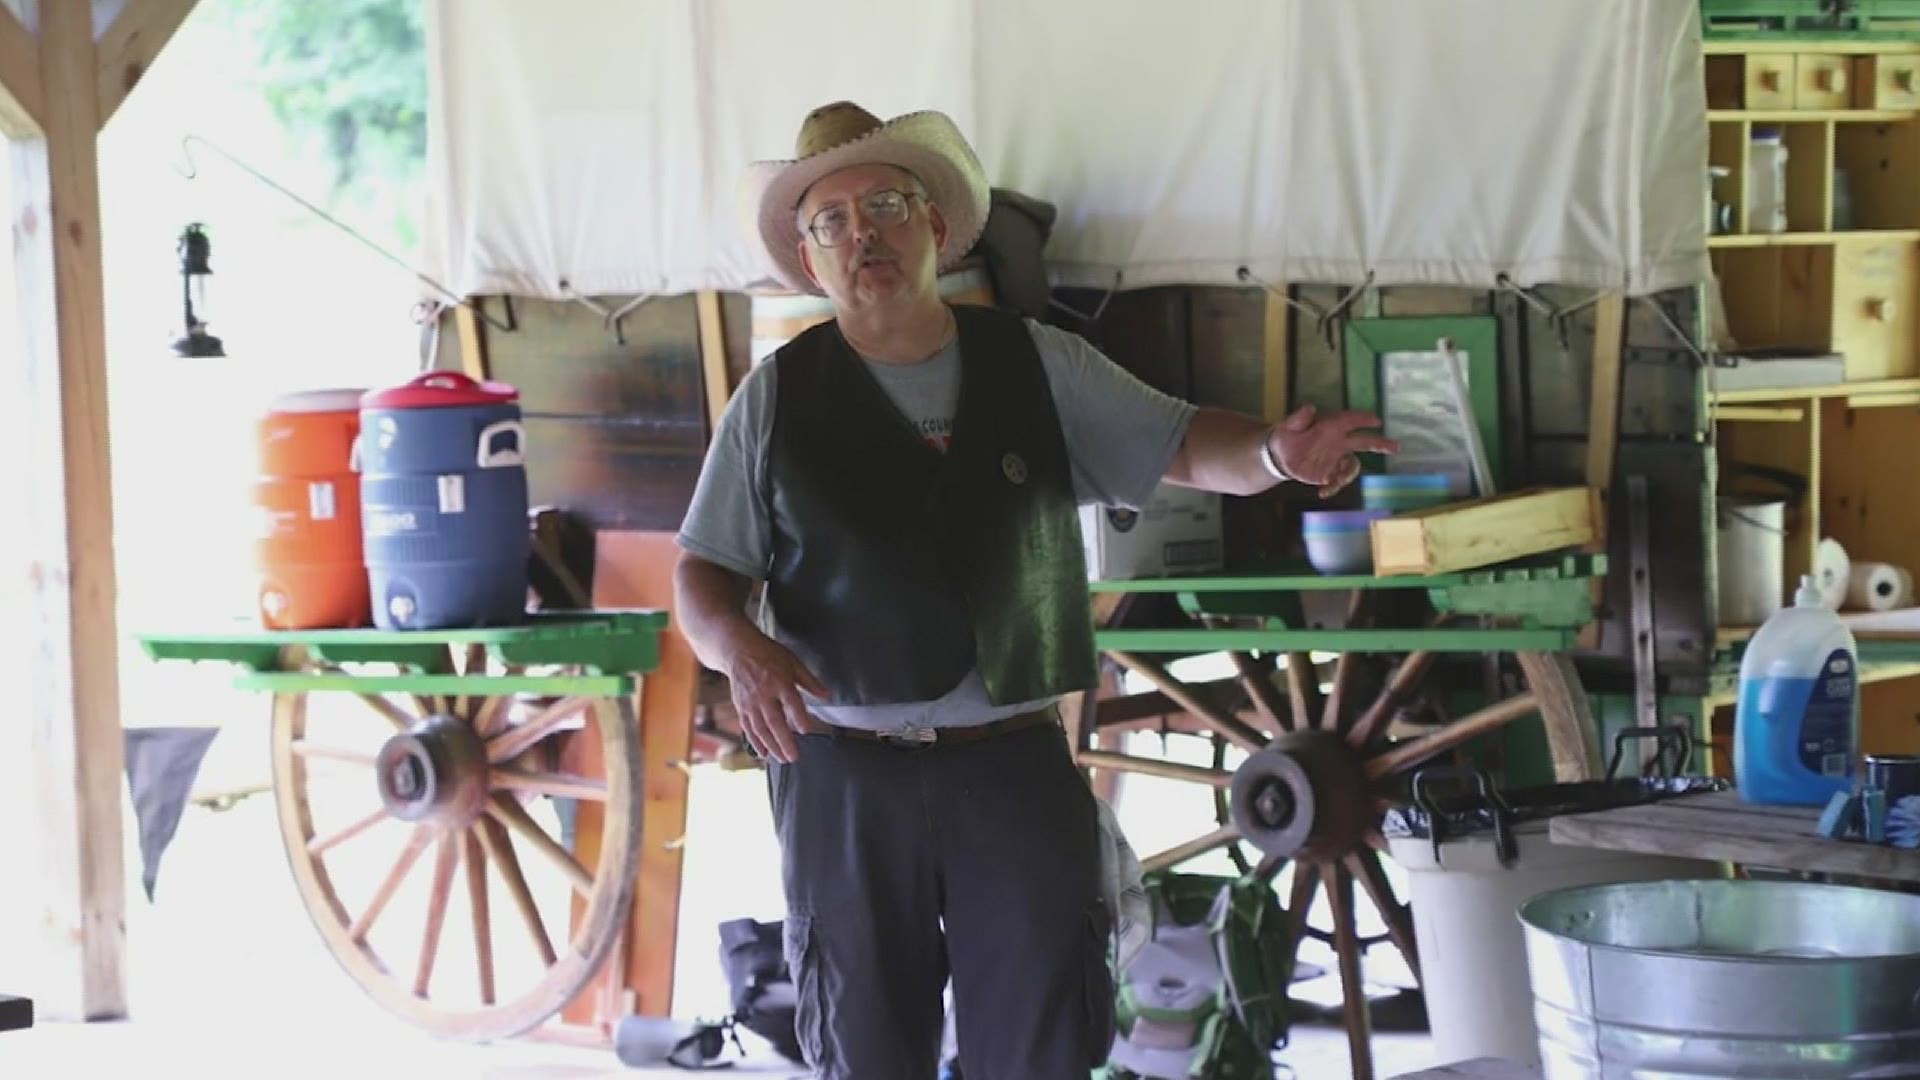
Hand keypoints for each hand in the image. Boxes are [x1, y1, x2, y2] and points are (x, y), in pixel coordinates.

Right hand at [725, 631, 829, 763]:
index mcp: (779, 681)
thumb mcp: (793, 662)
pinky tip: (763, 753)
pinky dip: (755, 742)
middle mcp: (763, 693)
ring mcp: (750, 702)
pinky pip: (748, 727)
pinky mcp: (741, 707)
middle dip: (783, 740)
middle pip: (774, 720)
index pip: (790, 701)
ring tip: (782, 759)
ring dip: (771, 745)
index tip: (806, 730)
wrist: (738, 649)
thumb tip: (826, 695)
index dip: (798, 716)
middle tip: (793, 756)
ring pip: (760, 728)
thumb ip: (809, 681)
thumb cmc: (768, 655)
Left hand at [1271, 404, 1397, 497]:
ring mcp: (1336, 458)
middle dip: (1380, 443)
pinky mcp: (1330, 473)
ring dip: (1348, 474)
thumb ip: (1299, 418)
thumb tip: (1310, 407)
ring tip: (1334, 481)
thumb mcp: (1288, 426)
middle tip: (1396, 447)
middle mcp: (1338, 442)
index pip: (1350, 421)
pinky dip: (1333, 487)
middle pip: (1363, 441)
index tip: (1377, 421)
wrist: (1279, 455)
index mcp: (1330, 427)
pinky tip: (1322, 492)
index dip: (1363, 420)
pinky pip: (1338, 480)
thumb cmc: (1286, 436)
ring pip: (1352, 465)